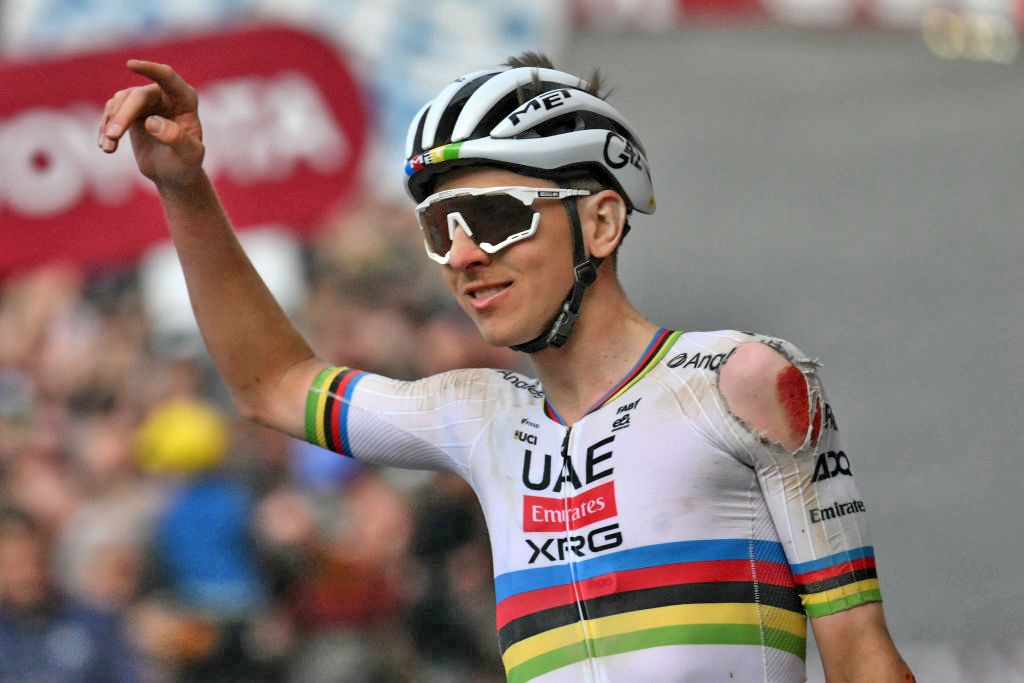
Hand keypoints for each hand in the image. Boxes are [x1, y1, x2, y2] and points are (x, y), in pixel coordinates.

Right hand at [98, 60, 204, 188]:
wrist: (174, 174)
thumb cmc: (187, 164)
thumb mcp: (189, 156)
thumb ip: (176, 138)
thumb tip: (151, 122)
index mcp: (185, 99)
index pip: (167, 77)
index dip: (150, 69)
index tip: (130, 65)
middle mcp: (165, 95)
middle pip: (138, 96)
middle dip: (123, 116)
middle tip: (113, 136)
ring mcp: (146, 101)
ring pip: (120, 102)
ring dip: (111, 124)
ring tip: (108, 148)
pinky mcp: (130, 111)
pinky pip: (111, 112)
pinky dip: (105, 128)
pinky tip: (105, 146)